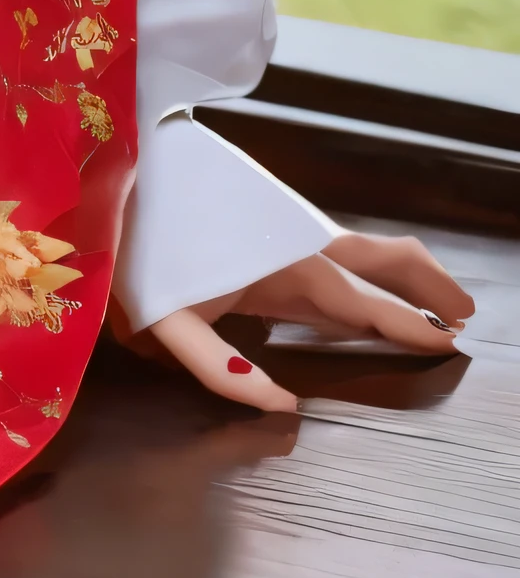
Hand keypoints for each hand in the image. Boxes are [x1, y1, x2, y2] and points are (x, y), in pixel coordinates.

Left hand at [138, 229, 475, 411]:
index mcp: (287, 270)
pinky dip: (364, 269)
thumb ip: (221, 369)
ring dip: (401, 275)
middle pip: (383, 261)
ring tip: (432, 304)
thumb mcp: (164, 321)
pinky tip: (359, 292)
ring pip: (361, 249)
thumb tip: (283, 409)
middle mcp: (298, 244)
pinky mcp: (264, 225)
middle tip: (465, 317)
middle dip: (427, 288)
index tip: (449, 344)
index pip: (366, 305)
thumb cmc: (134, 249)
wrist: (111, 169)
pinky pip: (331, 250)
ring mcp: (284, 229)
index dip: (409, 327)